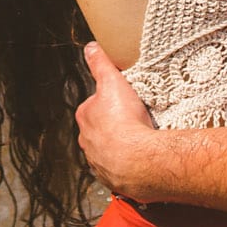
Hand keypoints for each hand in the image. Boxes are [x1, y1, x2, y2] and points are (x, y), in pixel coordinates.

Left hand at [76, 42, 162, 200]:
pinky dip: (128, 165)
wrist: (138, 159)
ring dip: (121, 147)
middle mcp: (87, 141)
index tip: (125, 102)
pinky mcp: (112, 179)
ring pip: (108, 150)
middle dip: (114, 126)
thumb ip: (100, 63)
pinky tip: (141, 160)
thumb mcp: (113, 82)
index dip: (110, 102)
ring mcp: (99, 162)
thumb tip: (91, 47)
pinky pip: (119, 170)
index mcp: (85, 117)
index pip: (94, 105)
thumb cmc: (124, 121)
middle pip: (100, 129)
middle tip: (135, 121)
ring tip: (140, 141)